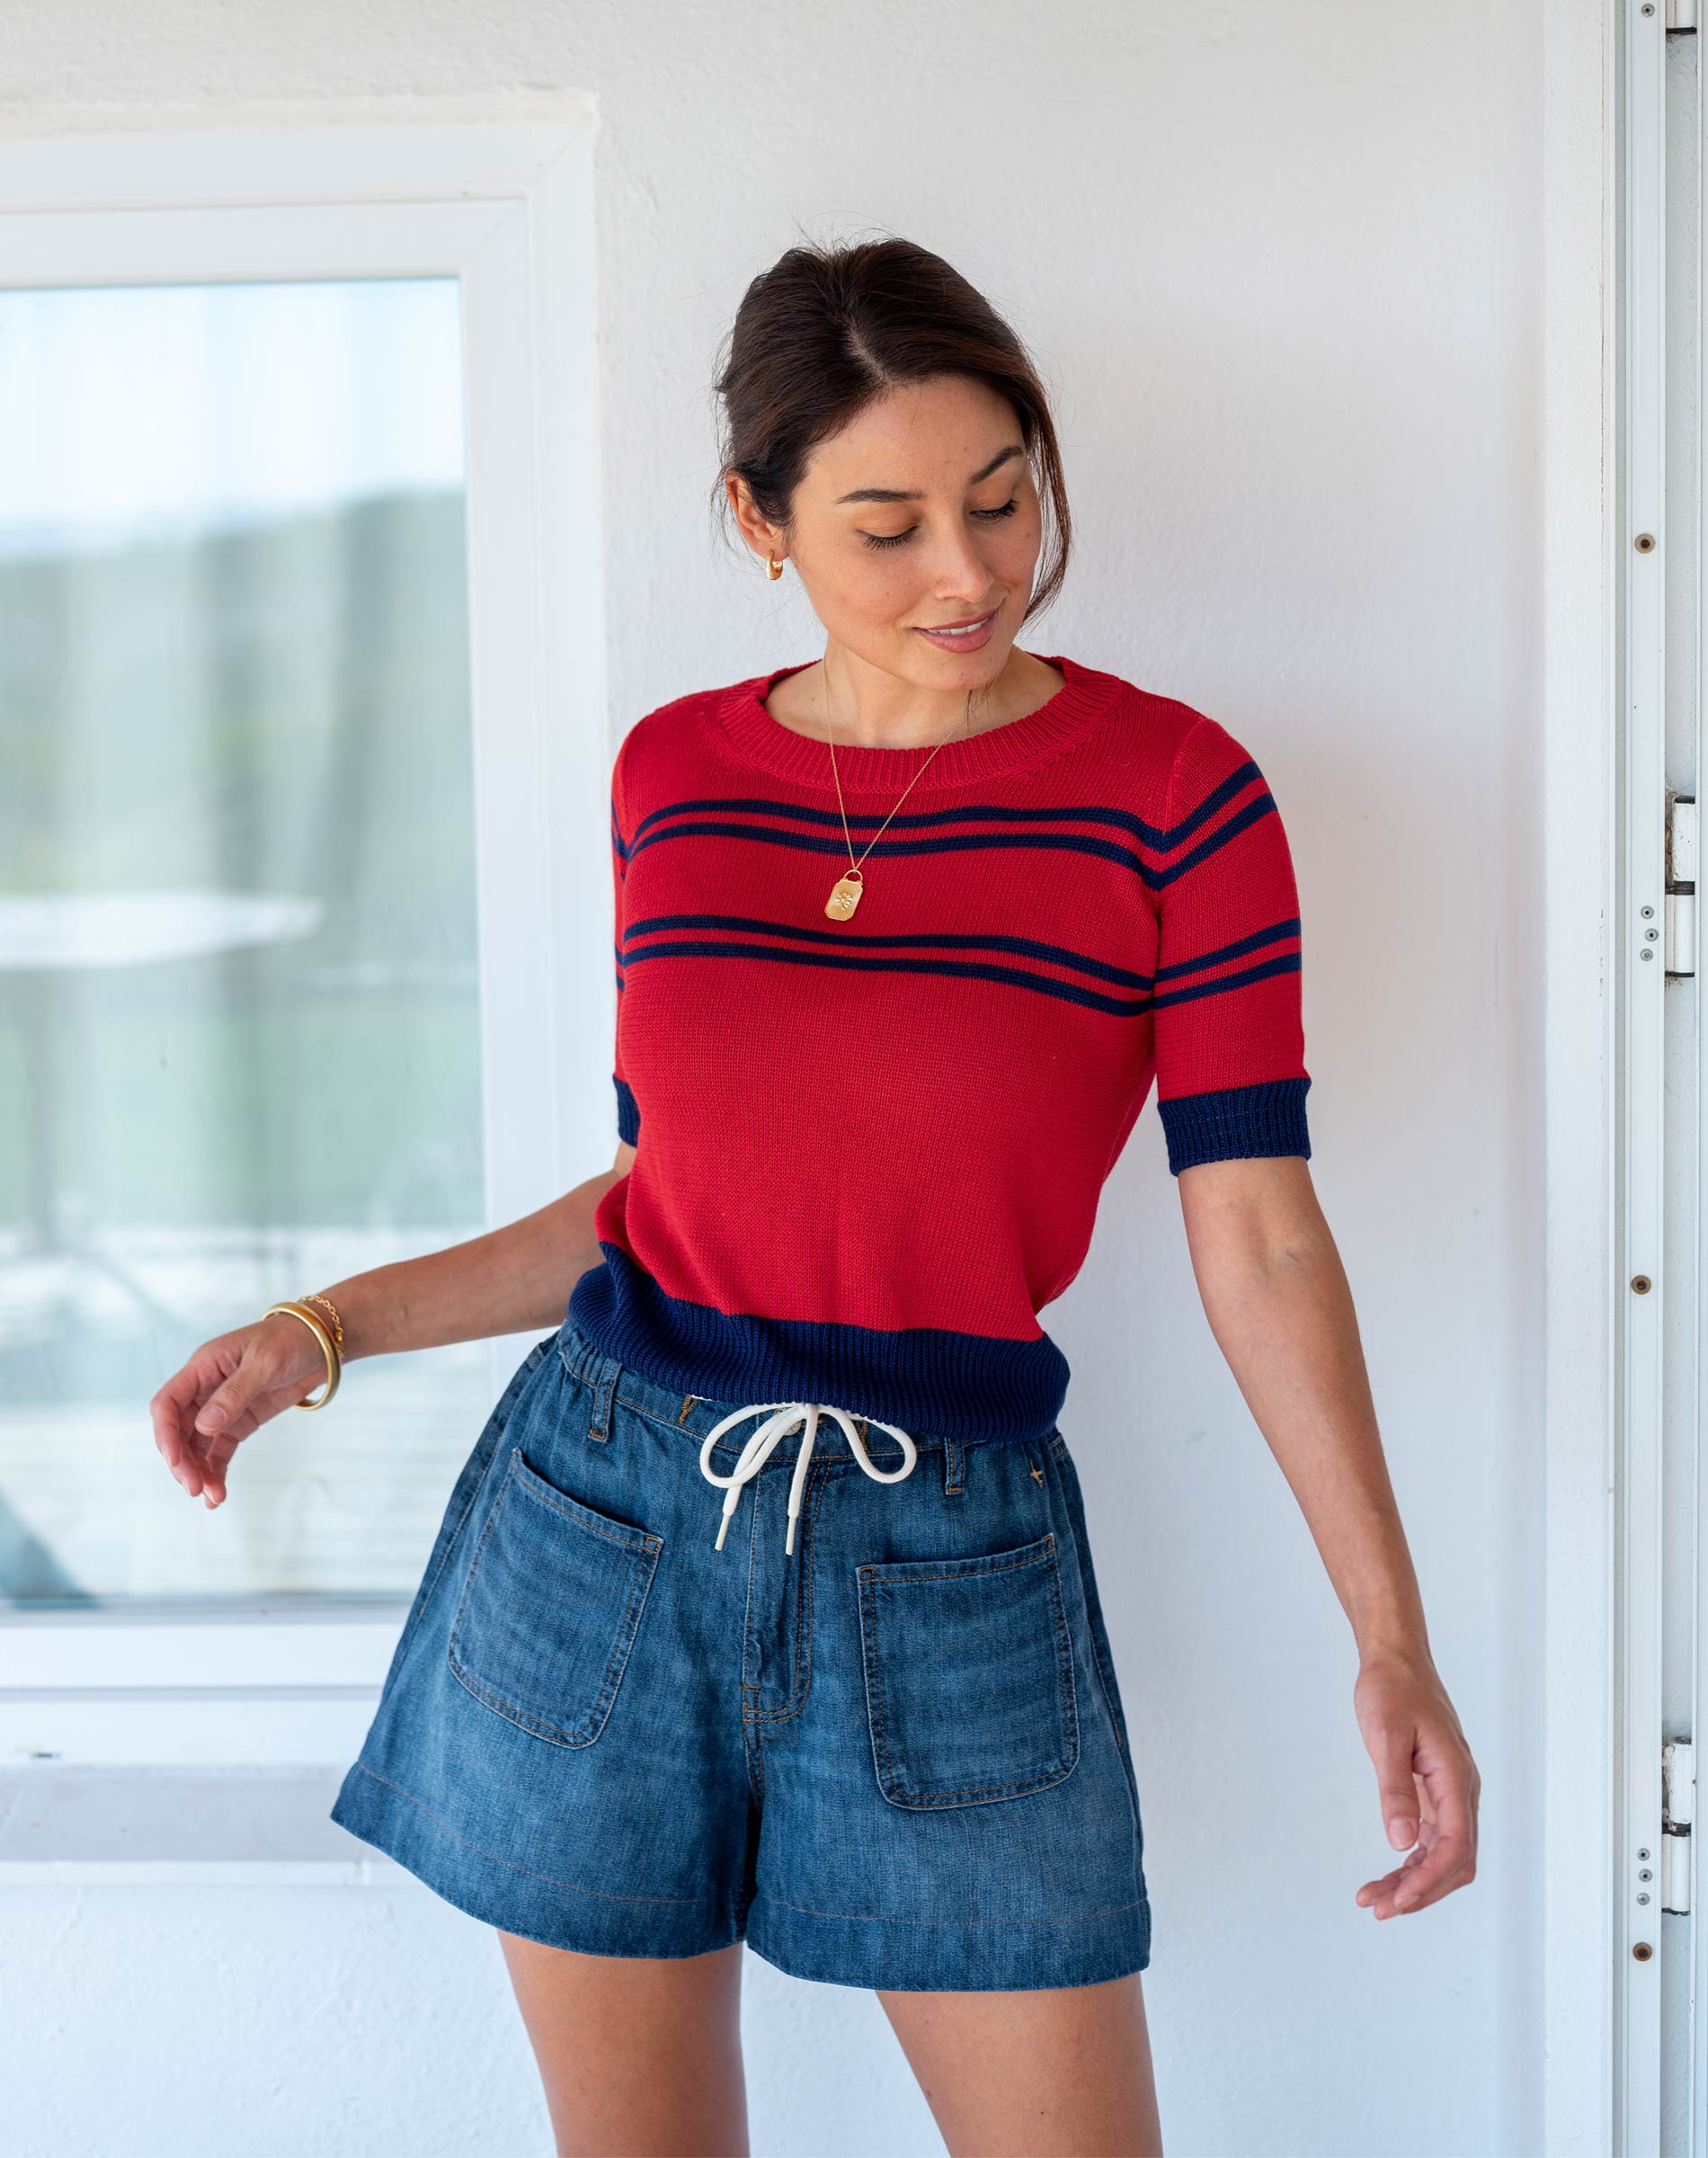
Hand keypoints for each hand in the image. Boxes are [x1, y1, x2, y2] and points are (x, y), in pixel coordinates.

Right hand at [149, 1315, 331, 1508]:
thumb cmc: (291, 1340)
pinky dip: (216, 1471)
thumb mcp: (265, 1363)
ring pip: (198, 1446)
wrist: (323, 1342)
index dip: (166, 1434)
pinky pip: (219, 1450)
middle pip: (179, 1431)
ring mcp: (221, 1407)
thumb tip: (204, 1425)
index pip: (168, 1403)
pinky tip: (217, 1494)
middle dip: (183, 1462)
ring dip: (200, 1472)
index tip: (176, 1462)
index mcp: (203, 1367)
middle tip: (194, 1489)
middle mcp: (205, 1389)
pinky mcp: (239, 1421)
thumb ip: (235, 1393)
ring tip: (212, 1498)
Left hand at [1351, 1647, 1479, 1920]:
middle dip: (1421, 1891)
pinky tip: (1388, 1874)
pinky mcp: (1435, 1792)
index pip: (1455, 1846)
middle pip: (1455, 1861)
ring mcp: (1450, 1793)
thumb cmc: (1392, 1689)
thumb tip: (1402, 1842)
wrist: (1396, 1660)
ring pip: (1444, 1855)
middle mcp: (1460, 1790)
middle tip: (1380, 1907)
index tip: (1396, 1900)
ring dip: (1414, 1881)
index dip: (1429, 1880)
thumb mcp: (1385, 1735)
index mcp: (1456, 1777)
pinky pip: (1433, 1839)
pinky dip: (1412, 1862)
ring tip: (1374, 1899)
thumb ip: (1395, 1790)